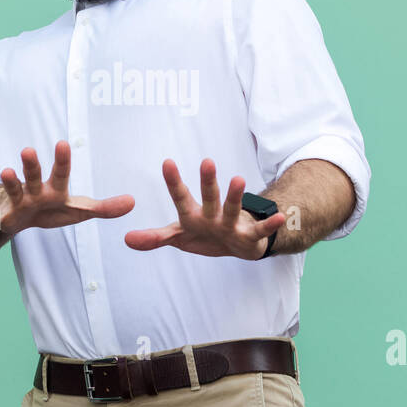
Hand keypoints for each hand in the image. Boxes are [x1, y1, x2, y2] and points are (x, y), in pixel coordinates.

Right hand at [0, 140, 134, 236]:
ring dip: (10, 182)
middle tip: (29, 149)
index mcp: (54, 189)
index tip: (63, 143)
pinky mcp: (3, 217)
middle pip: (34, 176)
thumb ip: (104, 207)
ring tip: (6, 171)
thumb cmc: (53, 209)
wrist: (21, 217)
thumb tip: (133, 202)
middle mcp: (34, 190)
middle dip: (32, 164)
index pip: (60, 173)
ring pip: (14, 190)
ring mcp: (17, 202)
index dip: (62, 160)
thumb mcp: (79, 210)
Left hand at [123, 158, 285, 258]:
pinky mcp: (249, 237)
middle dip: (207, 182)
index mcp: (193, 215)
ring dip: (235, 196)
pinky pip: (260, 231)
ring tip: (238, 178)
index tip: (167, 162)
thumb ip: (155, 238)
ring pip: (233, 209)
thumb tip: (126, 240)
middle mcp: (213, 215)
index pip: (181, 197)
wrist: (238, 245)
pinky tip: (280, 215)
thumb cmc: (206, 236)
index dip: (174, 182)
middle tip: (206, 161)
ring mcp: (232, 224)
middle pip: (208, 198)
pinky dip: (269, 224)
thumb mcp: (179, 237)